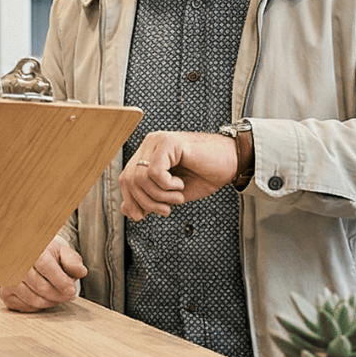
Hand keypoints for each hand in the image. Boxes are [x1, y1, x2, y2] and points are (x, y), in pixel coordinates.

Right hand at [0, 236, 86, 311]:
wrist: (24, 257)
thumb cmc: (45, 256)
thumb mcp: (62, 253)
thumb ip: (72, 261)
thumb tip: (80, 271)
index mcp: (32, 249)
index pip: (45, 266)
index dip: (60, 281)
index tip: (71, 290)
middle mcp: (15, 263)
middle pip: (40, 286)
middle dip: (58, 295)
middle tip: (69, 295)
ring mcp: (8, 279)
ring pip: (33, 299)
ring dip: (50, 302)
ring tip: (58, 296)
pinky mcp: (5, 294)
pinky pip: (26, 307)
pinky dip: (38, 306)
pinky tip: (43, 297)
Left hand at [119, 131, 238, 220]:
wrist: (230, 162)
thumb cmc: (205, 174)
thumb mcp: (171, 194)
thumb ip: (148, 199)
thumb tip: (126, 210)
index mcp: (148, 154)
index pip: (125, 180)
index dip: (132, 201)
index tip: (145, 215)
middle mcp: (149, 144)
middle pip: (128, 179)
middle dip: (145, 203)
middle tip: (166, 210)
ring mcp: (158, 141)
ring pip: (140, 178)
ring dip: (159, 196)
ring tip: (177, 197)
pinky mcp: (168, 142)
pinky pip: (154, 172)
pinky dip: (166, 186)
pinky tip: (180, 184)